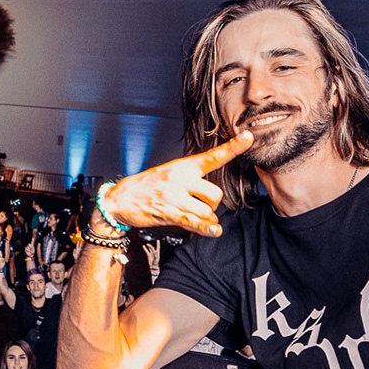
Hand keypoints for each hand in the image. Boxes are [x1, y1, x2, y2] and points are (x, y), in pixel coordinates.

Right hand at [95, 131, 251, 236]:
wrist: (120, 198)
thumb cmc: (147, 186)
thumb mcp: (169, 173)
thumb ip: (191, 180)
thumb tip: (211, 197)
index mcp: (183, 166)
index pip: (212, 156)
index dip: (232, 147)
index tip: (248, 137)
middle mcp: (180, 178)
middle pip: (215, 194)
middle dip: (213, 205)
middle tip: (202, 208)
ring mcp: (174, 196)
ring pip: (206, 211)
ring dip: (206, 219)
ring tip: (196, 219)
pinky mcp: (168, 212)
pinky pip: (194, 221)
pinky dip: (206, 228)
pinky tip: (214, 231)